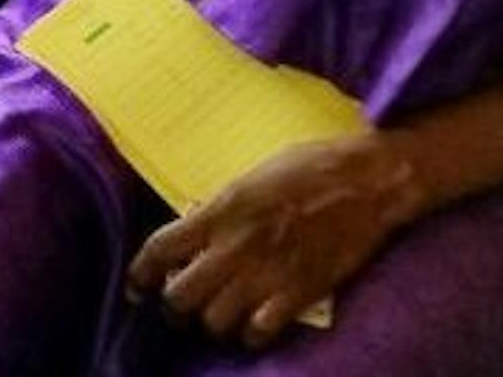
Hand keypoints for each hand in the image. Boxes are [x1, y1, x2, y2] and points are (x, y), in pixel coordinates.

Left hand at [125, 132, 427, 348]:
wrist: (366, 180)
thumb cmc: (308, 167)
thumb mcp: (249, 177)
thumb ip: (221, 208)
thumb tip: (197, 227)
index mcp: (219, 210)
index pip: (160, 249)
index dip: (139, 275)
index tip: (136, 289)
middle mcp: (236, 246)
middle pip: (181, 296)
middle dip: (173, 309)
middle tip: (179, 310)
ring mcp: (267, 272)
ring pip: (215, 321)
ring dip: (212, 323)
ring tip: (218, 318)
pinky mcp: (300, 293)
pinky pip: (260, 332)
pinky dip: (251, 336)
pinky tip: (254, 326)